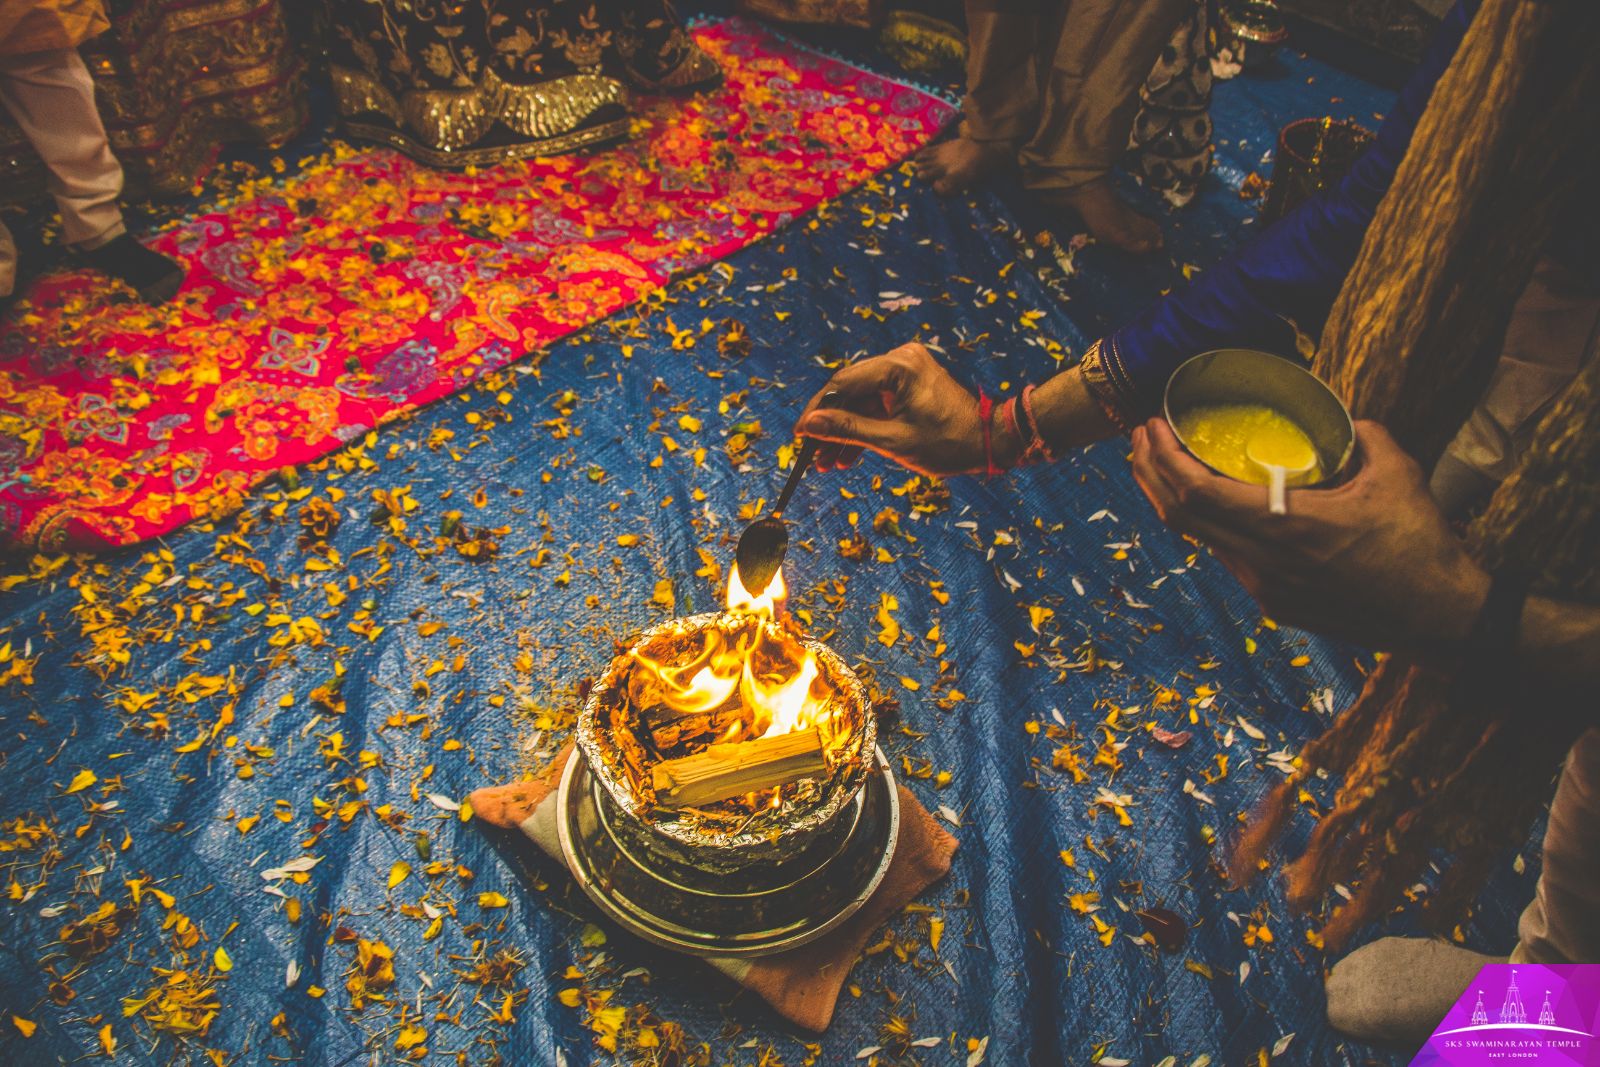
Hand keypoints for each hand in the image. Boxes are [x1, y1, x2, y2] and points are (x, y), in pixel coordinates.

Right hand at [794, 343, 1005, 475]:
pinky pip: (876, 403)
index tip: (799, 436)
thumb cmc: (947, 443)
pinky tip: (848, 455)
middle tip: (812, 455)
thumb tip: (809, 425)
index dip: (818, 412)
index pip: (842, 385)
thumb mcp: (892, 441)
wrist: (988, 443)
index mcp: (897, 367)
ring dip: (846, 430)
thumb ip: (848, 430)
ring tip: (828, 463)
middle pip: (849, 391)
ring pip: (861, 400)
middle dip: (830, 426)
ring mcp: (905, 370)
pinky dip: (864, 426)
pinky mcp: (908, 383)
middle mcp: (900, 359)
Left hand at [1129, 417, 1489, 655]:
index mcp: (1284, 529)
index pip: (1196, 495)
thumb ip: (1362, 434)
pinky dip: (1210, 527)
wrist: (1440, 619)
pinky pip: (1230, 559)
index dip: (1164, 460)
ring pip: (1201, 541)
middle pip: (1181, 518)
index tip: (1151, 428)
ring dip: (1175, 502)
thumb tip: (1340, 416)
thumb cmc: (1422, 546)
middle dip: (1152, 474)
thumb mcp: (1397, 473)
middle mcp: (1263, 564)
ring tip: (1163, 465)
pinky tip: (1213, 506)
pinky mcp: (1276, 605)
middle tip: (1142, 438)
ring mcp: (1265, 590)